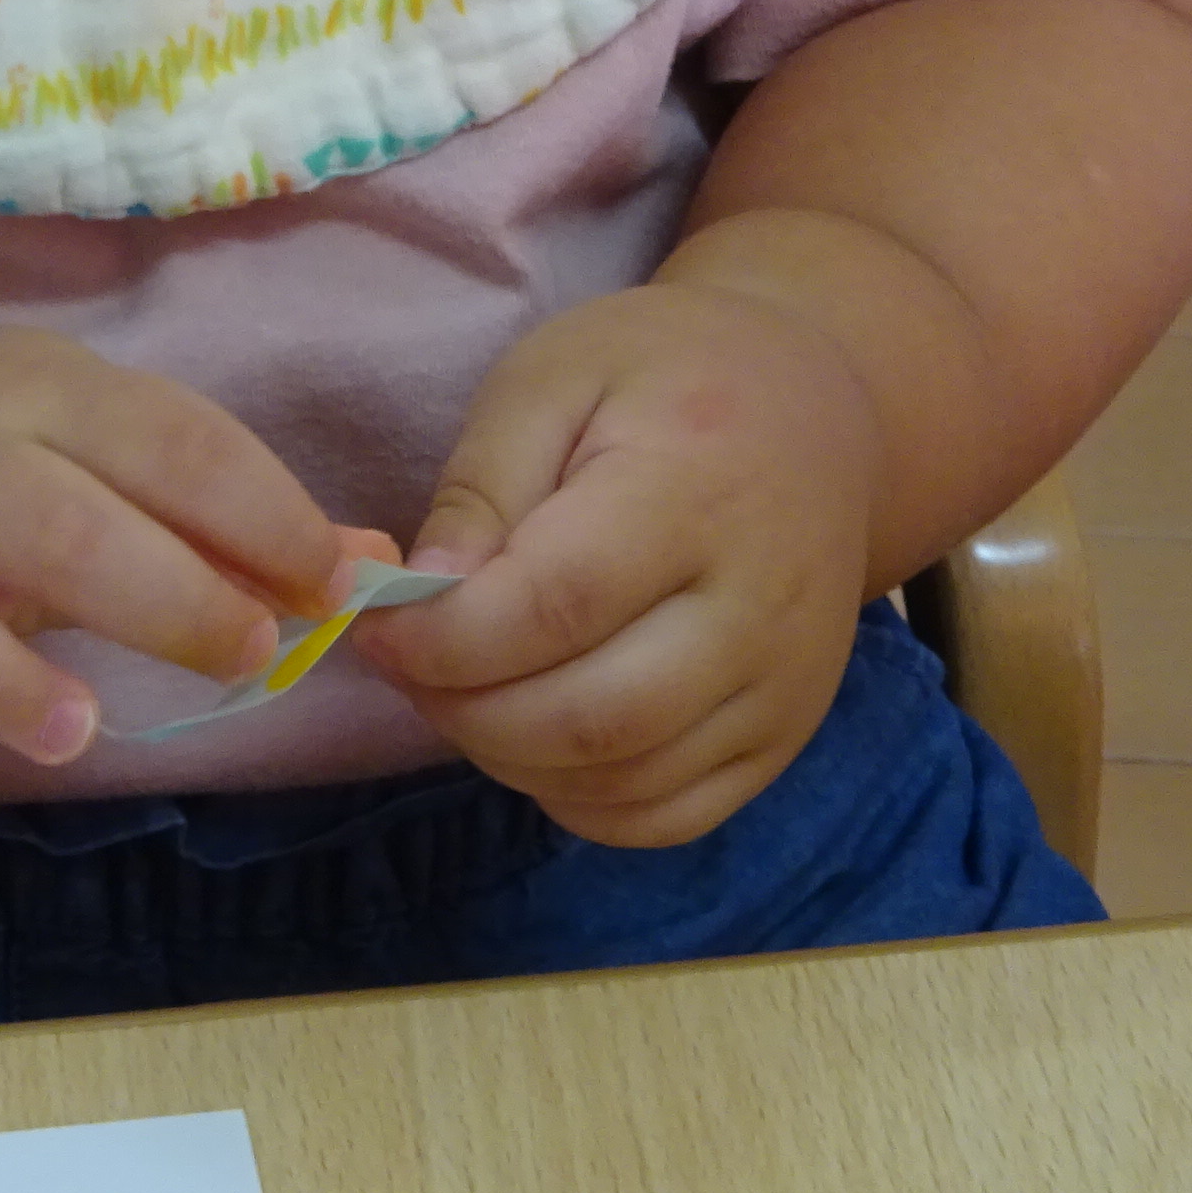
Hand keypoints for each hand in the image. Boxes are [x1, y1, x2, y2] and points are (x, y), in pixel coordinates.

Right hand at [0, 326, 359, 773]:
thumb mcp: (103, 458)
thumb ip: (222, 515)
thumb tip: (380, 568)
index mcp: (37, 395)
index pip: (163, 439)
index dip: (259, 511)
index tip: (334, 587)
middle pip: (44, 512)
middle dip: (158, 584)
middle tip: (249, 653)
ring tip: (73, 729)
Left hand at [356, 283, 880, 846]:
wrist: (815, 410)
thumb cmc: (663, 377)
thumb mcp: (551, 379)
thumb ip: (482, 487)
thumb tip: (422, 599)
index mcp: (695, 491)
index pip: (556, 606)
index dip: (445, 638)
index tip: (377, 625)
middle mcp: (759, 606)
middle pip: (590, 717)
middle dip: (463, 710)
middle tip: (407, 664)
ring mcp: (786, 685)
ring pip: (624, 780)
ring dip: (509, 757)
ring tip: (463, 688)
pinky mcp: (787, 736)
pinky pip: (670, 815)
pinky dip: (579, 799)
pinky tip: (535, 736)